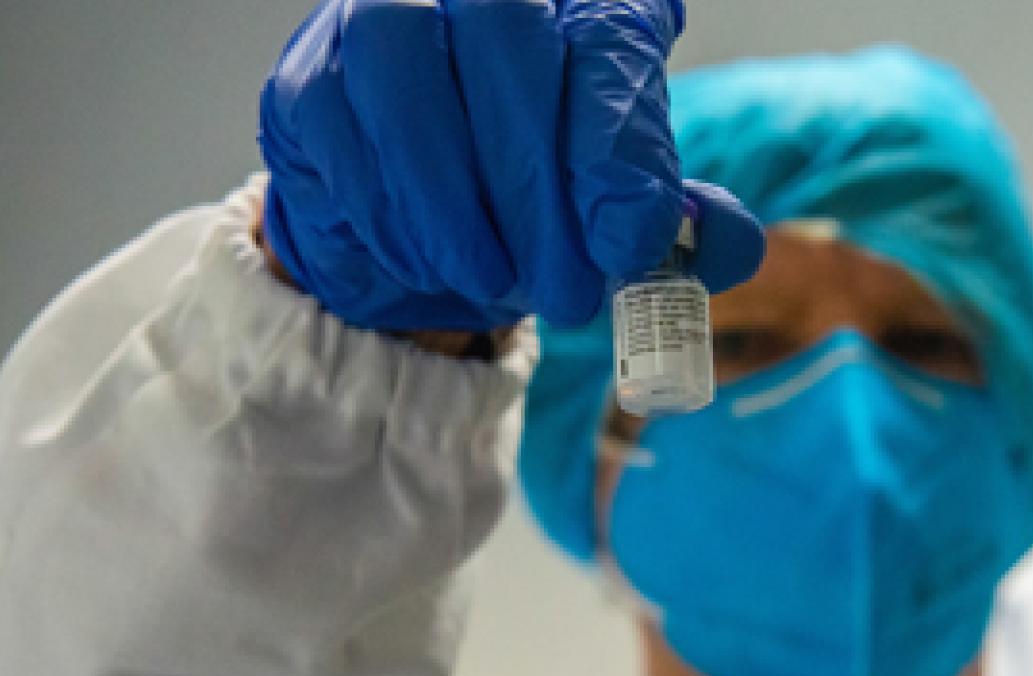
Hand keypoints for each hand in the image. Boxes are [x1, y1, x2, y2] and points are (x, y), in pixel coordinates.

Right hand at [257, 0, 764, 332]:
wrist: (424, 233)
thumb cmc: (537, 207)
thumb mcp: (621, 219)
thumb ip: (682, 228)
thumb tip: (722, 244)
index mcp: (583, 5)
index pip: (606, 38)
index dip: (618, 138)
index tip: (629, 241)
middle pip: (504, 35)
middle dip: (538, 181)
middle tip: (568, 289)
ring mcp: (384, 16)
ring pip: (404, 72)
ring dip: (455, 201)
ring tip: (495, 283)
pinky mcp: (310, 75)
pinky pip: (336, 127)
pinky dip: (388, 212)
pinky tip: (428, 262)